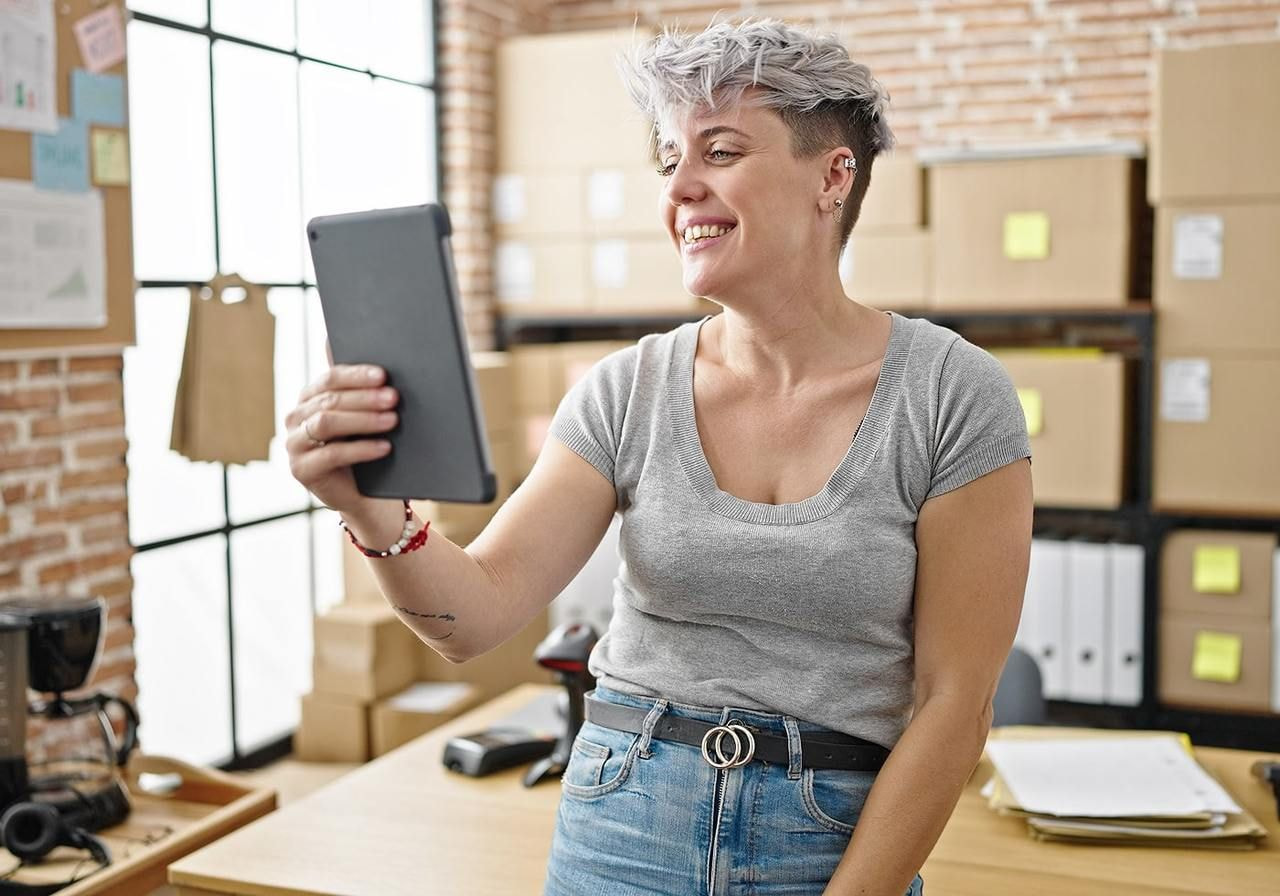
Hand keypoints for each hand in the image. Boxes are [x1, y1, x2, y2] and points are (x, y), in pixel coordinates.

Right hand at [285, 363, 398, 513]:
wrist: (361, 492)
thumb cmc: (364, 446)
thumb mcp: (363, 418)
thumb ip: (365, 394)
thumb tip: (385, 372)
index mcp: (310, 397)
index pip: (331, 379)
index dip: (357, 375)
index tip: (383, 375)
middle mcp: (296, 417)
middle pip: (330, 400)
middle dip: (365, 398)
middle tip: (393, 398)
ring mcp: (295, 444)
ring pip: (326, 423)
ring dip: (362, 420)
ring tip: (392, 421)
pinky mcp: (301, 469)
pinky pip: (331, 454)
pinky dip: (361, 449)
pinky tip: (384, 447)